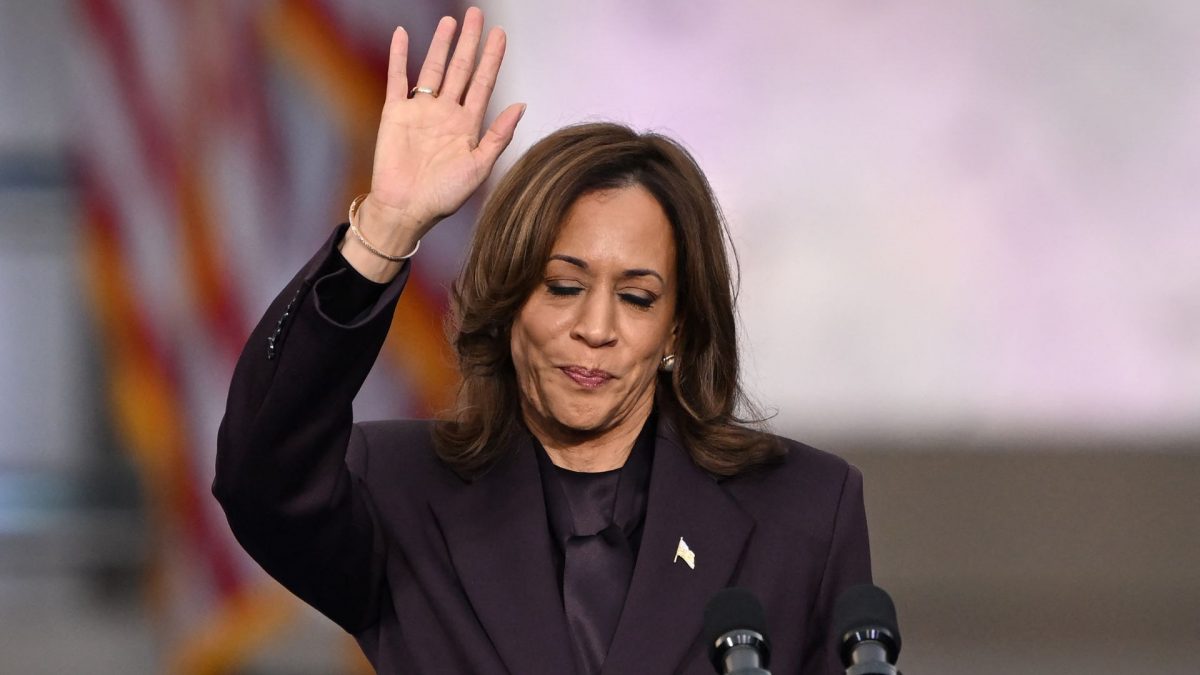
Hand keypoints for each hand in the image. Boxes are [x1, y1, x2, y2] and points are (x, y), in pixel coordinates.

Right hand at [350, 7, 523, 272]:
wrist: (406, 209)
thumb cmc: (444, 196)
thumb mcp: (479, 167)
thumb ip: (499, 136)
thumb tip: (521, 104)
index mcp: (468, 124)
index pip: (483, 83)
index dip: (492, 58)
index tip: (500, 34)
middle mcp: (445, 112)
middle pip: (460, 68)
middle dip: (469, 42)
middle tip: (477, 14)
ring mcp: (420, 110)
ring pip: (432, 68)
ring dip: (440, 44)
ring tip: (450, 21)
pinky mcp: (395, 113)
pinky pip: (397, 79)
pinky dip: (398, 56)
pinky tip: (402, 35)